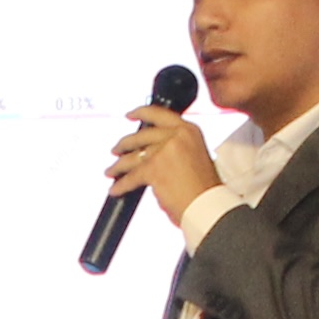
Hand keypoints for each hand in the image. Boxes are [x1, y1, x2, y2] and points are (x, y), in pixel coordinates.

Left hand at [105, 108, 216, 231]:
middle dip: (124, 144)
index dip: (141, 112)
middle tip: (116, 150)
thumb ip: (176, 146)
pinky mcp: (154, 168)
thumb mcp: (195, 155)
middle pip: (141, 135)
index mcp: (189, 130)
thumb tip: (151, 150)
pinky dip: (121, 184)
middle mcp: (177, 135)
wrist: (207, 206)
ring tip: (111, 171)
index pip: (160, 114)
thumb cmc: (204, 189)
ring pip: (133, 156)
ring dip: (118, 165)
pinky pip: (131, 176)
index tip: (129, 115)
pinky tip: (116, 189)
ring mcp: (164, 151)